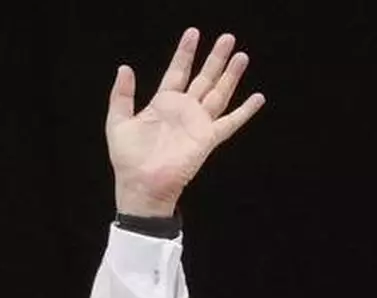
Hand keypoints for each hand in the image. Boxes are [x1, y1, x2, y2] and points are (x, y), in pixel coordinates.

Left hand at [105, 28, 265, 216]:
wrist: (141, 185)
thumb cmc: (128, 159)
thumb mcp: (118, 122)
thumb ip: (121, 95)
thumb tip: (124, 67)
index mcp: (163, 104)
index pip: (177, 72)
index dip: (185, 53)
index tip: (193, 33)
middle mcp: (183, 111)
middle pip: (203, 78)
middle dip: (215, 58)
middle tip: (227, 37)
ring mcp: (197, 124)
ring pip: (219, 93)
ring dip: (231, 76)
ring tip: (241, 56)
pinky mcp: (208, 139)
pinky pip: (230, 122)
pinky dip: (245, 111)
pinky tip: (258, 98)